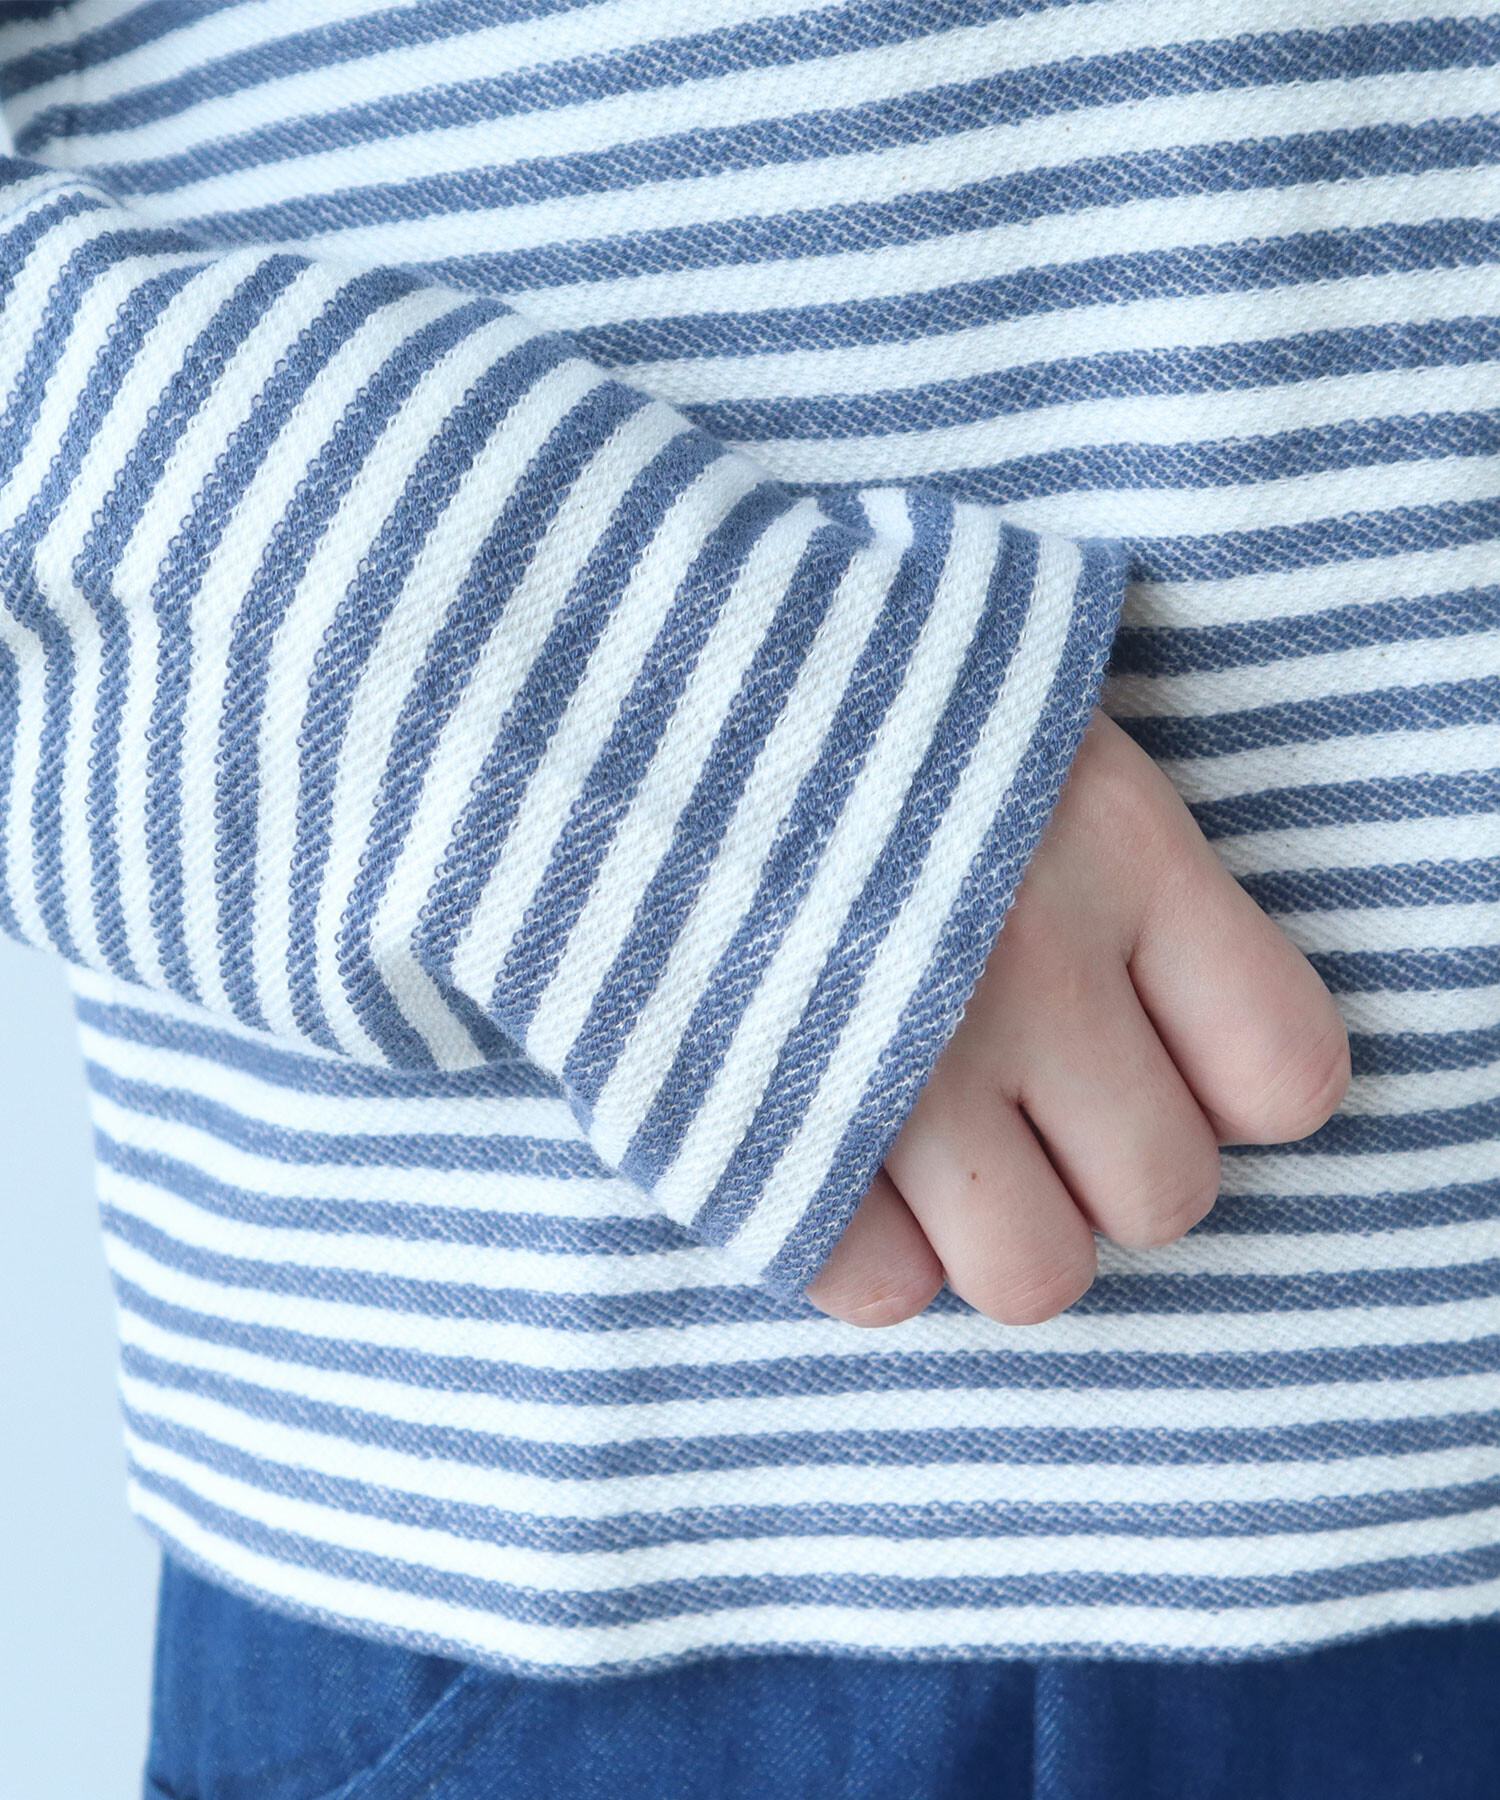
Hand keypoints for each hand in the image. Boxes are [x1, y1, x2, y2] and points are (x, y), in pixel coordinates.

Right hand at [806, 710, 1350, 1327]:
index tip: (1155, 1044)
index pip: (1286, 1073)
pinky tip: (823, 1151)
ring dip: (988, 1231)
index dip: (1227, 1084)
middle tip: (1018, 1094)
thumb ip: (1102, 836)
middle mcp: (1034, 977)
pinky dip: (855, 1244)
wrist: (586, 666)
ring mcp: (899, 1069)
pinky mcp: (765, 1131)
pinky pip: (875, 1290)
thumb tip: (1155, 987)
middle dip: (1099, 1166)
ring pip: (1035, 1279)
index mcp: (1119, 849)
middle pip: (1165, 1198)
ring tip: (924, 1144)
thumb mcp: (999, 693)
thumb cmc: (810, 667)